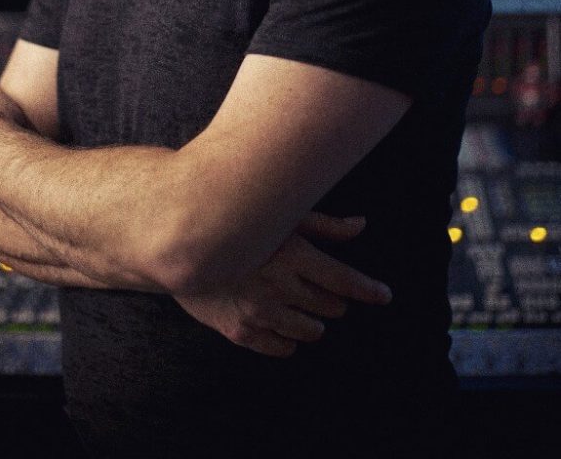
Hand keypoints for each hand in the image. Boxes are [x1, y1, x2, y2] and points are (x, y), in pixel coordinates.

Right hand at [175, 212, 390, 356]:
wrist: (178, 243)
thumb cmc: (236, 221)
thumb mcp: (281, 214)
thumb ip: (324, 223)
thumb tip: (361, 225)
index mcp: (292, 254)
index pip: (345, 280)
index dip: (369, 290)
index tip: (383, 295)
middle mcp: (279, 286)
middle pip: (330, 306)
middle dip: (334, 299)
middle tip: (323, 287)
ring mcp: (259, 312)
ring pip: (310, 331)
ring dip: (314, 319)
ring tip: (301, 304)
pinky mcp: (240, 331)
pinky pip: (281, 349)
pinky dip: (288, 339)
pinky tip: (282, 322)